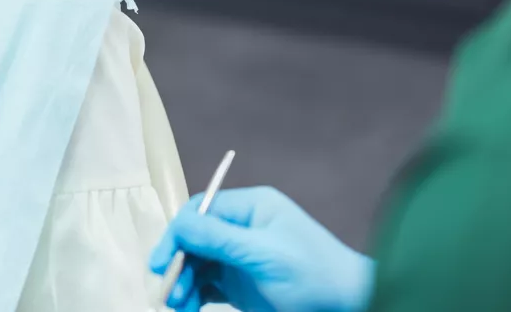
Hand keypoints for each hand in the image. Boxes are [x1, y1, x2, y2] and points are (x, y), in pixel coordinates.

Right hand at [149, 187, 374, 311]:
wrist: (349, 308)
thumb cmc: (313, 276)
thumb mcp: (262, 254)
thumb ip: (217, 238)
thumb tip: (178, 226)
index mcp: (251, 209)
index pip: (201, 212)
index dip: (177, 234)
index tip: (161, 262)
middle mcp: (243, 228)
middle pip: (195, 240)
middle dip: (179, 264)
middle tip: (167, 291)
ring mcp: (242, 257)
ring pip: (199, 264)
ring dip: (184, 283)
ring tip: (178, 306)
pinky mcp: (243, 285)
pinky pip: (209, 285)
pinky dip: (195, 296)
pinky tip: (187, 308)